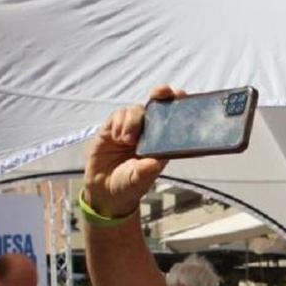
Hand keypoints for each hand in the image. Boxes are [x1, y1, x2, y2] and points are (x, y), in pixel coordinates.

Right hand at [83, 85, 181, 217]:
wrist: (105, 191)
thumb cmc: (129, 185)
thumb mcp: (138, 181)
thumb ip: (145, 172)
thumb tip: (154, 163)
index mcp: (163, 143)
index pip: (174, 119)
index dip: (178, 104)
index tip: (181, 95)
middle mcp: (149, 132)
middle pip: (157, 105)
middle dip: (160, 94)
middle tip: (160, 94)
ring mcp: (131, 128)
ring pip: (135, 110)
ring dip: (132, 121)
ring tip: (127, 141)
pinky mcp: (112, 128)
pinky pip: (117, 116)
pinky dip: (118, 124)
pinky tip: (117, 137)